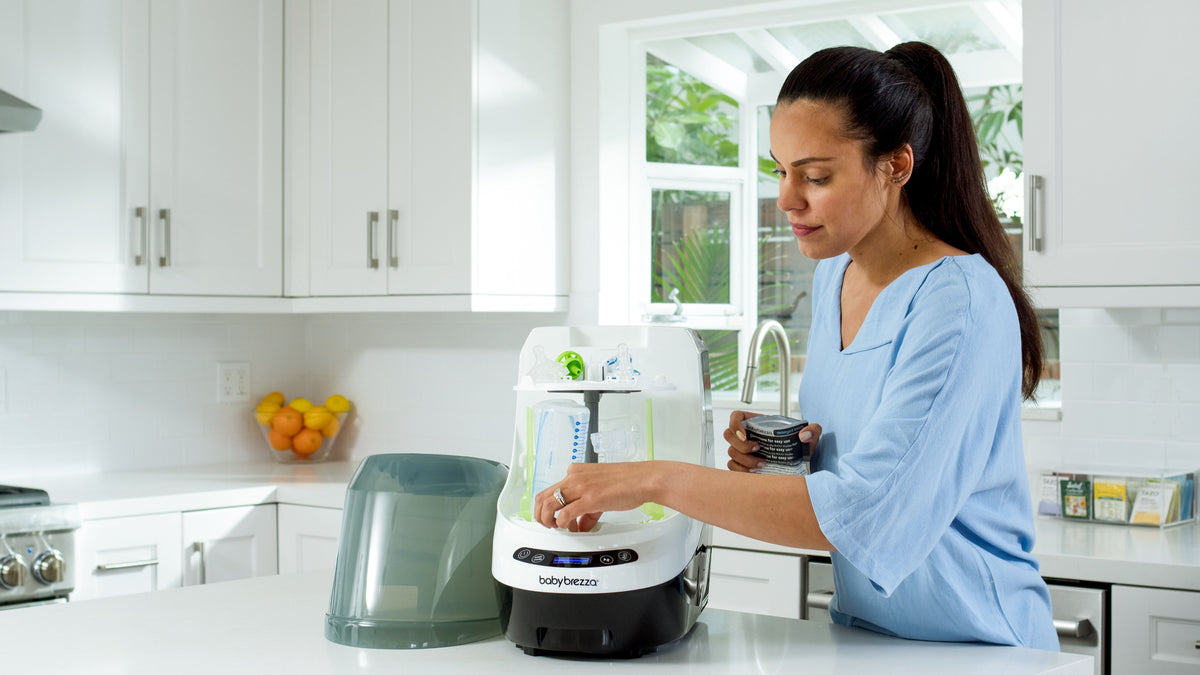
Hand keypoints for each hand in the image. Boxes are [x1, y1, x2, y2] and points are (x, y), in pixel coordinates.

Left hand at [533, 461, 661, 531]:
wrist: (643, 479)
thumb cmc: (627, 482)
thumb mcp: (600, 491)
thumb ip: (587, 509)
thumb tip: (581, 524)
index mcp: (575, 472)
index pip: (549, 490)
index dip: (548, 508)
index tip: (555, 518)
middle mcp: (574, 477)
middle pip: (542, 497)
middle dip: (541, 515)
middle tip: (549, 526)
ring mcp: (580, 487)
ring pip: (548, 505)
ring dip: (548, 521)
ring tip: (557, 528)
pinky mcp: (589, 498)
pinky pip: (565, 514)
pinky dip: (563, 524)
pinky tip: (571, 528)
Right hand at [723, 410, 820, 472]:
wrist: (800, 466)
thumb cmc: (801, 447)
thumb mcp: (810, 435)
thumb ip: (812, 430)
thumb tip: (805, 435)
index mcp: (756, 422)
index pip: (736, 416)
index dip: (735, 424)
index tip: (745, 435)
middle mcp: (746, 435)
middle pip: (728, 435)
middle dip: (740, 444)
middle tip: (758, 449)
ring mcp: (742, 450)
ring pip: (731, 452)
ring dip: (745, 459)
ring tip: (763, 463)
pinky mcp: (743, 464)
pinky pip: (733, 466)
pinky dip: (741, 470)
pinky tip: (755, 472)